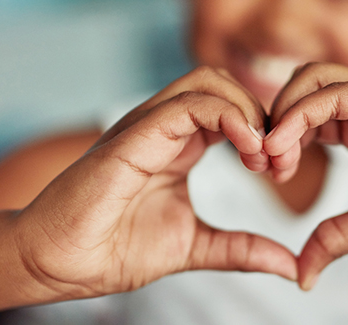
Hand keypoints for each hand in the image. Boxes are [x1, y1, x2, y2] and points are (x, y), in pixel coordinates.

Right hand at [14, 66, 296, 300]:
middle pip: (224, 84)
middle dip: (262, 115)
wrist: (58, 264)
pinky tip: (247, 150)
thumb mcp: (195, 247)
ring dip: (248, 112)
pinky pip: (187, 104)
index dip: (264, 131)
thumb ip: (241, 249)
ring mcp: (146, 127)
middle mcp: (163, 127)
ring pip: (209, 82)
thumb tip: (289, 265)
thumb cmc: (114, 250)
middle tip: (278, 162)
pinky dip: (228, 117)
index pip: (231, 108)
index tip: (281, 171)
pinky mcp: (133, 136)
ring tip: (262, 156)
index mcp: (178, 145)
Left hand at [264, 63, 347, 289]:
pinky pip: (340, 91)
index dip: (278, 140)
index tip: (268, 173)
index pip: (303, 117)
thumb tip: (302, 274)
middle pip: (299, 90)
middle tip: (263, 164)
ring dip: (282, 114)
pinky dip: (304, 112)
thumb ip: (336, 236)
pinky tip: (288, 143)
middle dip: (272, 123)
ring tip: (273, 156)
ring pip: (312, 79)